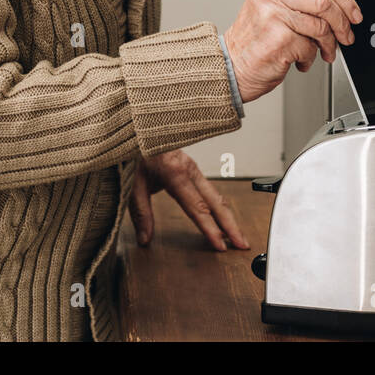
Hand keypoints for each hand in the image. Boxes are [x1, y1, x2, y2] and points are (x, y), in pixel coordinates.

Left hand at [128, 150, 248, 251]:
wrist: (136, 129)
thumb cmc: (132, 152)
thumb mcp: (131, 183)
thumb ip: (140, 212)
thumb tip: (145, 239)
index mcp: (175, 173)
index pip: (197, 207)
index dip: (210, 228)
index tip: (220, 245)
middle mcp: (189, 169)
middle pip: (216, 201)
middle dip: (231, 225)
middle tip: (242, 245)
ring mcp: (193, 167)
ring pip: (217, 195)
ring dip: (229, 217)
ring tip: (238, 236)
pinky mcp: (192, 168)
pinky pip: (210, 190)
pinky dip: (220, 207)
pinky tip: (223, 219)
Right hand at [223, 0, 362, 103]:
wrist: (230, 66)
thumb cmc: (254, 41)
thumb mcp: (273, 9)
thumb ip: (301, 2)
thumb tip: (340, 8)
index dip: (343, 0)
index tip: (353, 13)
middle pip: (324, 1)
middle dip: (342, 22)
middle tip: (346, 35)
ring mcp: (272, 15)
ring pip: (321, 26)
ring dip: (328, 45)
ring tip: (322, 52)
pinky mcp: (278, 38)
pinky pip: (310, 47)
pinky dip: (309, 58)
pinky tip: (298, 60)